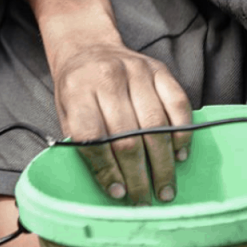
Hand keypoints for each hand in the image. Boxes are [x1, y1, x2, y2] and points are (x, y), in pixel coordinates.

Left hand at [51, 44, 191, 204]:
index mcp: (77, 91)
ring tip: (165, 187)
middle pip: (127, 137)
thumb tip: (112, 184)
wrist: (88, 47)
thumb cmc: (77, 88)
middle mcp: (107, 78)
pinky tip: (179, 155)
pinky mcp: (159, 70)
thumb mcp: (65, 112)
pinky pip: (178, 105)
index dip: (106, 170)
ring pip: (155, 126)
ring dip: (163, 163)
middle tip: (145, 199)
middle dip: (138, 176)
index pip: (92, 137)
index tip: (118, 192)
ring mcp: (136, 71)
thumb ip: (82, 142)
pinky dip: (181, 134)